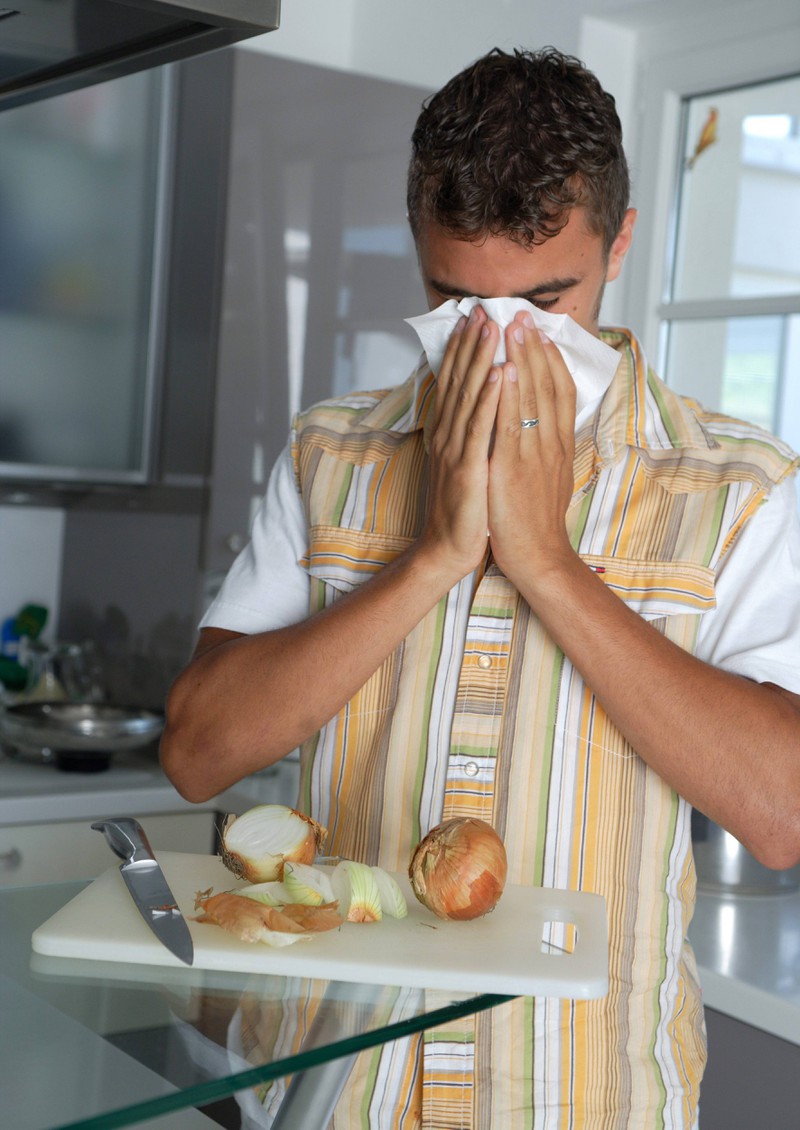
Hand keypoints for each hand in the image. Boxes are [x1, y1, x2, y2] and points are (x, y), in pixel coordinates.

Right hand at [419, 305, 502, 578]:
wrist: (449, 548)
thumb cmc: (465, 506)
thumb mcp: (466, 461)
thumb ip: (470, 431)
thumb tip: (481, 404)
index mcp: (450, 433)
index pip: (457, 381)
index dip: (466, 348)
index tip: (477, 317)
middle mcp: (448, 435)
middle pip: (460, 380)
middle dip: (472, 342)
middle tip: (483, 308)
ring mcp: (456, 451)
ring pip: (469, 396)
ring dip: (480, 358)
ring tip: (492, 327)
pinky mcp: (467, 469)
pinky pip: (479, 429)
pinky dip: (488, 399)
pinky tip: (497, 374)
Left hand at [487, 311, 576, 582]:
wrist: (538, 556)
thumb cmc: (536, 518)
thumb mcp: (548, 474)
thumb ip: (546, 445)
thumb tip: (542, 421)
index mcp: (559, 443)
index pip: (560, 390)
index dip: (551, 357)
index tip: (540, 329)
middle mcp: (551, 442)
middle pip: (548, 385)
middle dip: (535, 346)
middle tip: (523, 313)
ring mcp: (535, 454)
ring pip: (533, 398)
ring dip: (523, 358)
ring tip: (513, 326)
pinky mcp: (516, 468)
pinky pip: (513, 425)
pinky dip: (511, 395)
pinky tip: (505, 370)